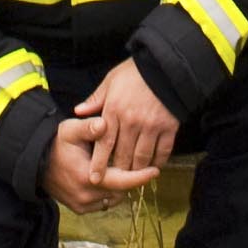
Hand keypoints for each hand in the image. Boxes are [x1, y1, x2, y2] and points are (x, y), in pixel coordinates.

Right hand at [42, 115, 161, 212]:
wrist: (34, 162)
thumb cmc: (56, 143)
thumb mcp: (71, 130)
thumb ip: (89, 127)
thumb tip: (104, 123)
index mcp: (86, 177)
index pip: (121, 182)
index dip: (140, 177)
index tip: (155, 171)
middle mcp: (85, 195)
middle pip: (120, 192)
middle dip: (131, 180)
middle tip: (141, 165)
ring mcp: (81, 204)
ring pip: (112, 199)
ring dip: (120, 187)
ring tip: (125, 170)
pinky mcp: (78, 208)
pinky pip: (102, 204)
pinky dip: (109, 193)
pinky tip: (111, 178)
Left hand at [76, 60, 179, 178]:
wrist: (166, 64)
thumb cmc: (136, 72)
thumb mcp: (112, 80)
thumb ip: (96, 99)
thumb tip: (78, 111)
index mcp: (114, 110)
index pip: (104, 143)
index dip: (99, 163)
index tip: (94, 178)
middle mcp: (131, 121)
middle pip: (123, 155)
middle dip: (118, 171)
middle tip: (115, 182)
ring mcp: (151, 126)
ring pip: (142, 157)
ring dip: (137, 170)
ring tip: (133, 179)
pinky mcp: (168, 126)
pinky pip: (163, 151)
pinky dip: (158, 161)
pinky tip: (154, 167)